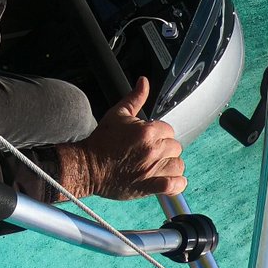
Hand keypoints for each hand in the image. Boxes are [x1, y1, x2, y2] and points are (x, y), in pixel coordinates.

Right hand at [54, 77, 185, 200]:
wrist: (89, 165)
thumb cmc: (102, 140)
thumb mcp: (117, 113)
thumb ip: (135, 97)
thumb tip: (144, 81)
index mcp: (146, 131)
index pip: (169, 129)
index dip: (160, 132)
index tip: (150, 136)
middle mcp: (153, 150)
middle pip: (175, 147)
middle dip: (165, 147)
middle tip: (151, 150)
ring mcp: (153, 169)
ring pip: (178, 165)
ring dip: (171, 164)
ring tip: (160, 164)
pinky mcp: (150, 186)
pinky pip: (175, 186)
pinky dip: (177, 184)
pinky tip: (171, 180)